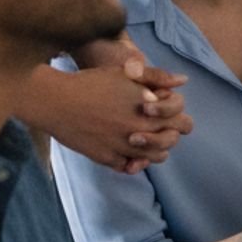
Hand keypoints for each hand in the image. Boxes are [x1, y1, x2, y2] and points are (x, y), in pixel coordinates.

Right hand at [24, 58, 192, 173]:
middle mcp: (141, 131)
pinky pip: (130, 167)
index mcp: (150, 110)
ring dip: (154, 149)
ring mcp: (124, 147)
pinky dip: (132, 162)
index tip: (165, 113)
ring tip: (143, 139)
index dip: (177, 117)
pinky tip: (126, 150)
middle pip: (172, 141)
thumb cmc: (92, 83)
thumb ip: (156, 77)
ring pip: (155, 157)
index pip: (183, 122)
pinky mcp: (107, 158)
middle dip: (169, 133)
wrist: (57, 101)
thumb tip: (183, 80)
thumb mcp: (126, 74)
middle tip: (158, 127)